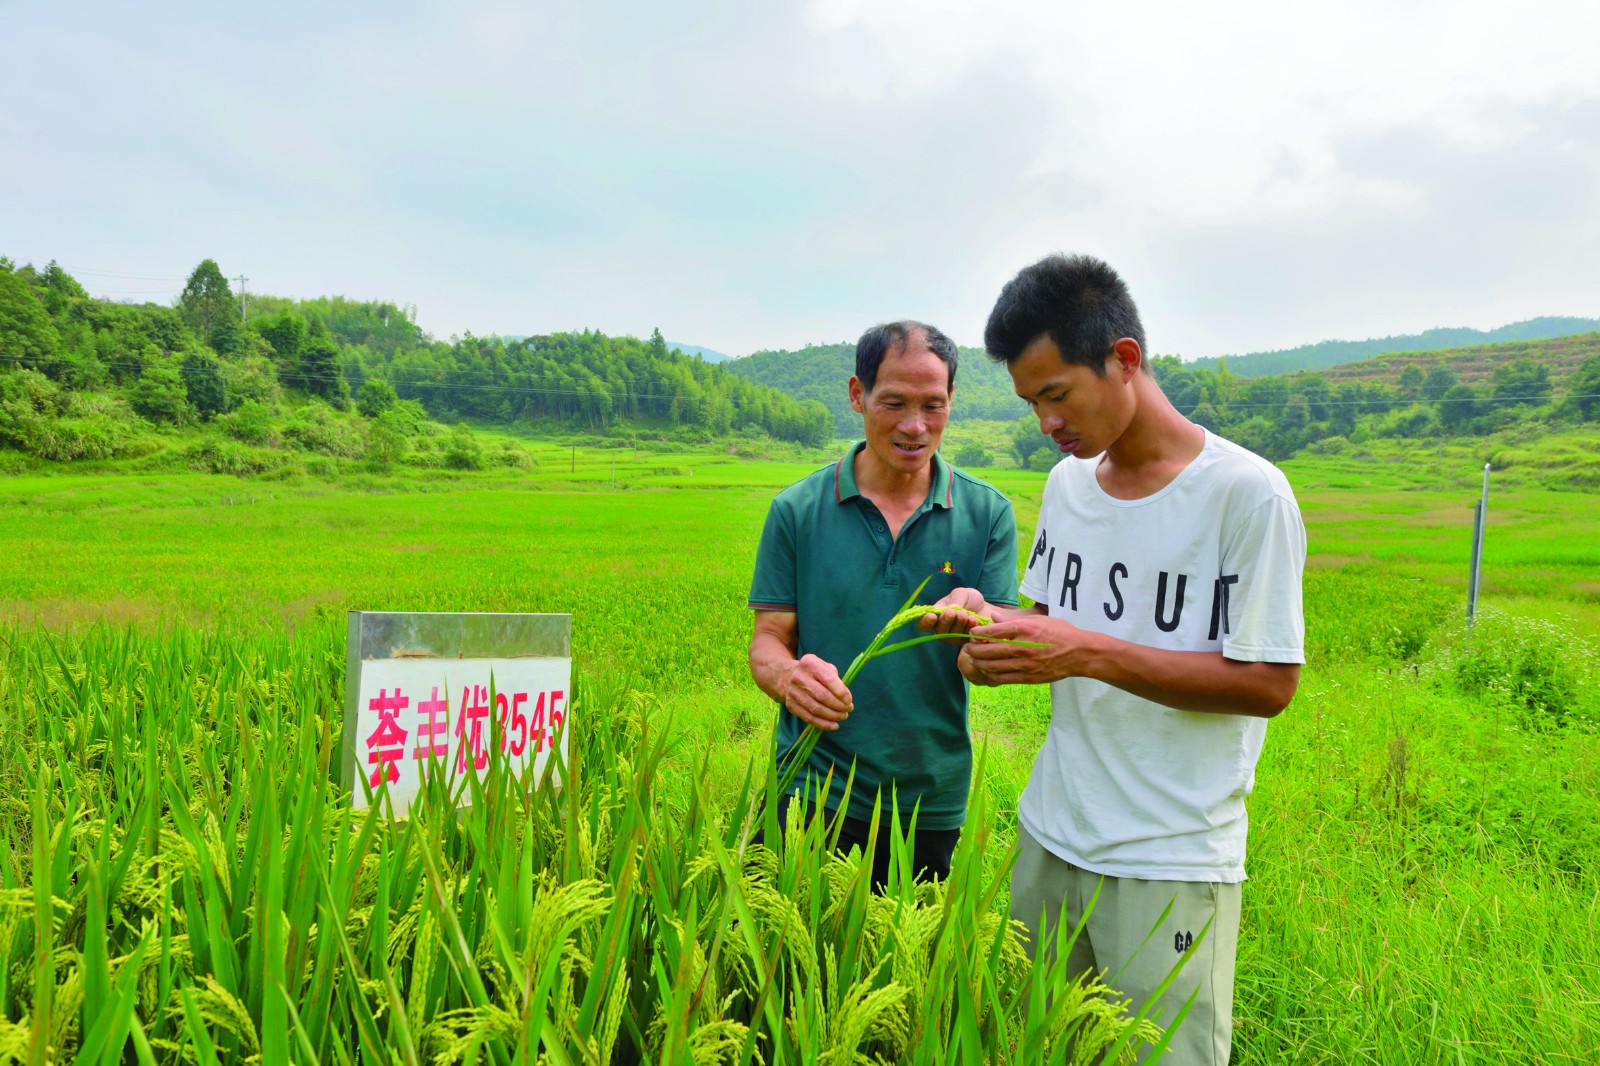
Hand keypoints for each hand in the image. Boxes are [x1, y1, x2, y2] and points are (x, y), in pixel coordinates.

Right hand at [781, 654, 853, 729]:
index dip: (841, 692)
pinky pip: (809, 718)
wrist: (786, 676)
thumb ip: (835, 678)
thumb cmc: (812, 672)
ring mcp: (793, 692)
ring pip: (816, 709)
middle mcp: (799, 677)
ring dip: (833, 716)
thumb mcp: (823, 666)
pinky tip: (834, 725)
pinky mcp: (791, 705)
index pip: (828, 679)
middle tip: (848, 709)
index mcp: (809, 664)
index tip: (849, 700)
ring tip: (843, 716)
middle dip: (839, 705)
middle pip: (822, 696)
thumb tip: (845, 698)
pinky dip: (823, 724)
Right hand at [918, 587, 994, 639]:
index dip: (925, 622)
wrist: (986, 607)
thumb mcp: (961, 594)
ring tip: (965, 614)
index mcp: (936, 616)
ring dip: (958, 624)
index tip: (932, 616)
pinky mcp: (967, 642)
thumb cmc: (969, 600)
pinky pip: (966, 638)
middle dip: (945, 622)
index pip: (924, 624)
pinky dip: (969, 628)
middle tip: (952, 612)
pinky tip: (973, 619)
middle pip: (939, 632)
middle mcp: (942, 630)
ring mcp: (955, 638)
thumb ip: (955, 600)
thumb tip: (949, 610)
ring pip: (952, 636)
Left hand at [958, 613, 1082, 686]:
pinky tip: (987, 670)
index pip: (994, 631)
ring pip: (993, 666)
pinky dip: (991, 674)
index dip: (979, 632)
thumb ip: (1013, 620)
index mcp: (1025, 629)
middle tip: (968, 647)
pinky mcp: (1029, 677)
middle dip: (974, 649)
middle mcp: (1023, 647)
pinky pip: (1004, 678)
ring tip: (974, 658)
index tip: (972, 633)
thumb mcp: (1038, 619)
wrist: (1079, 654)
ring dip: (979, 662)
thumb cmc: (1060, 632)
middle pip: (989, 650)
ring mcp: (1026, 664)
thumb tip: (993, 617)